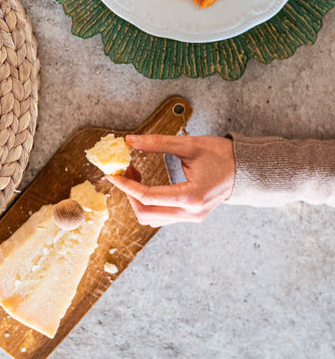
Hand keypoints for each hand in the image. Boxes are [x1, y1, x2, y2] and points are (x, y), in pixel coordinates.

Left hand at [106, 134, 234, 225]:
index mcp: (192, 197)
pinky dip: (147, 202)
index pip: (148, 196)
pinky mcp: (191, 216)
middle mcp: (192, 213)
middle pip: (146, 213)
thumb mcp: (190, 145)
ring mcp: (192, 218)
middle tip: (123, 171)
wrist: (246, 170)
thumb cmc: (222, 156)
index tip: (112, 173)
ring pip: (152, 218)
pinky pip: (161, 216)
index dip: (126, 185)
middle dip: (129, 193)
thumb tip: (130, 140)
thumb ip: (158, 143)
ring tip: (133, 173)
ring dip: (137, 198)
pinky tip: (144, 182)